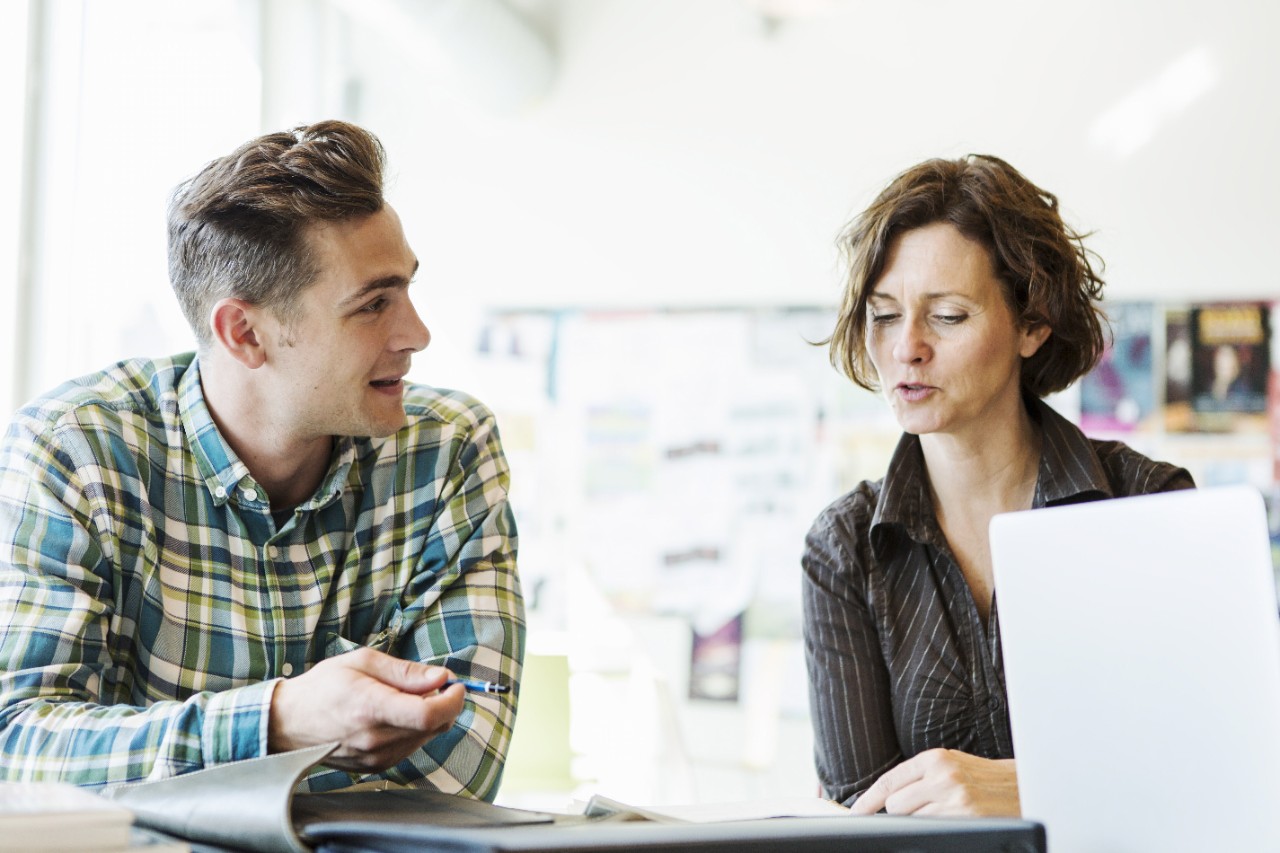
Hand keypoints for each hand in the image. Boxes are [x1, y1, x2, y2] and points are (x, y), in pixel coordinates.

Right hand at [268, 647, 465, 772]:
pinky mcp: (376, 766)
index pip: (428, 714)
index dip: (452, 700)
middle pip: (435, 726)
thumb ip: (405, 671)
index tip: (455, 684)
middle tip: (433, 682)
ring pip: (426, 737)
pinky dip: (415, 729)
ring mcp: (376, 757)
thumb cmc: (323, 686)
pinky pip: (411, 747)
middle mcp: (376, 738)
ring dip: (430, 716)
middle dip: (445, 702)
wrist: (289, 722)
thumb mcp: (362, 663)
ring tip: (406, 696)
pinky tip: (396, 714)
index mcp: (371, 707)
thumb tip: (441, 676)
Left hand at [850, 749, 1019, 816]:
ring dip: (922, 821)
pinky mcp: (966, 817)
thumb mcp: (952, 766)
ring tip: (946, 812)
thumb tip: (887, 798)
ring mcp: (954, 798)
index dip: (867, 800)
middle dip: (902, 813)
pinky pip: (933, 830)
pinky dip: (937, 829)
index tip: (855, 813)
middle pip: (896, 804)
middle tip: (924, 810)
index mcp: (935, 759)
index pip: (889, 781)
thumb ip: (921, 777)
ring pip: (912, 820)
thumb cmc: (985, 779)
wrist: (1025, 787)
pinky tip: (953, 821)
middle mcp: (942, 775)